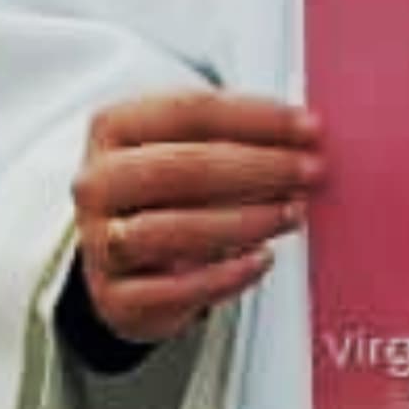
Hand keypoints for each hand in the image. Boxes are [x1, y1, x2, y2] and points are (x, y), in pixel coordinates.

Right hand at [71, 88, 321, 345]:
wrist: (125, 263)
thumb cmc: (169, 194)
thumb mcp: (187, 149)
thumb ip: (235, 136)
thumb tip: (305, 136)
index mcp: (114, 128)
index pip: (189, 111)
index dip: (257, 118)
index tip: (309, 128)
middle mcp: (98, 182)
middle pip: (181, 168)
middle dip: (258, 167)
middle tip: (311, 171)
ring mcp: (100, 242)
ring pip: (171, 230)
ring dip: (244, 220)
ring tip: (292, 214)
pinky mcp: (115, 297)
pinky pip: (173, 289)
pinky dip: (224, 275)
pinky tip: (262, 259)